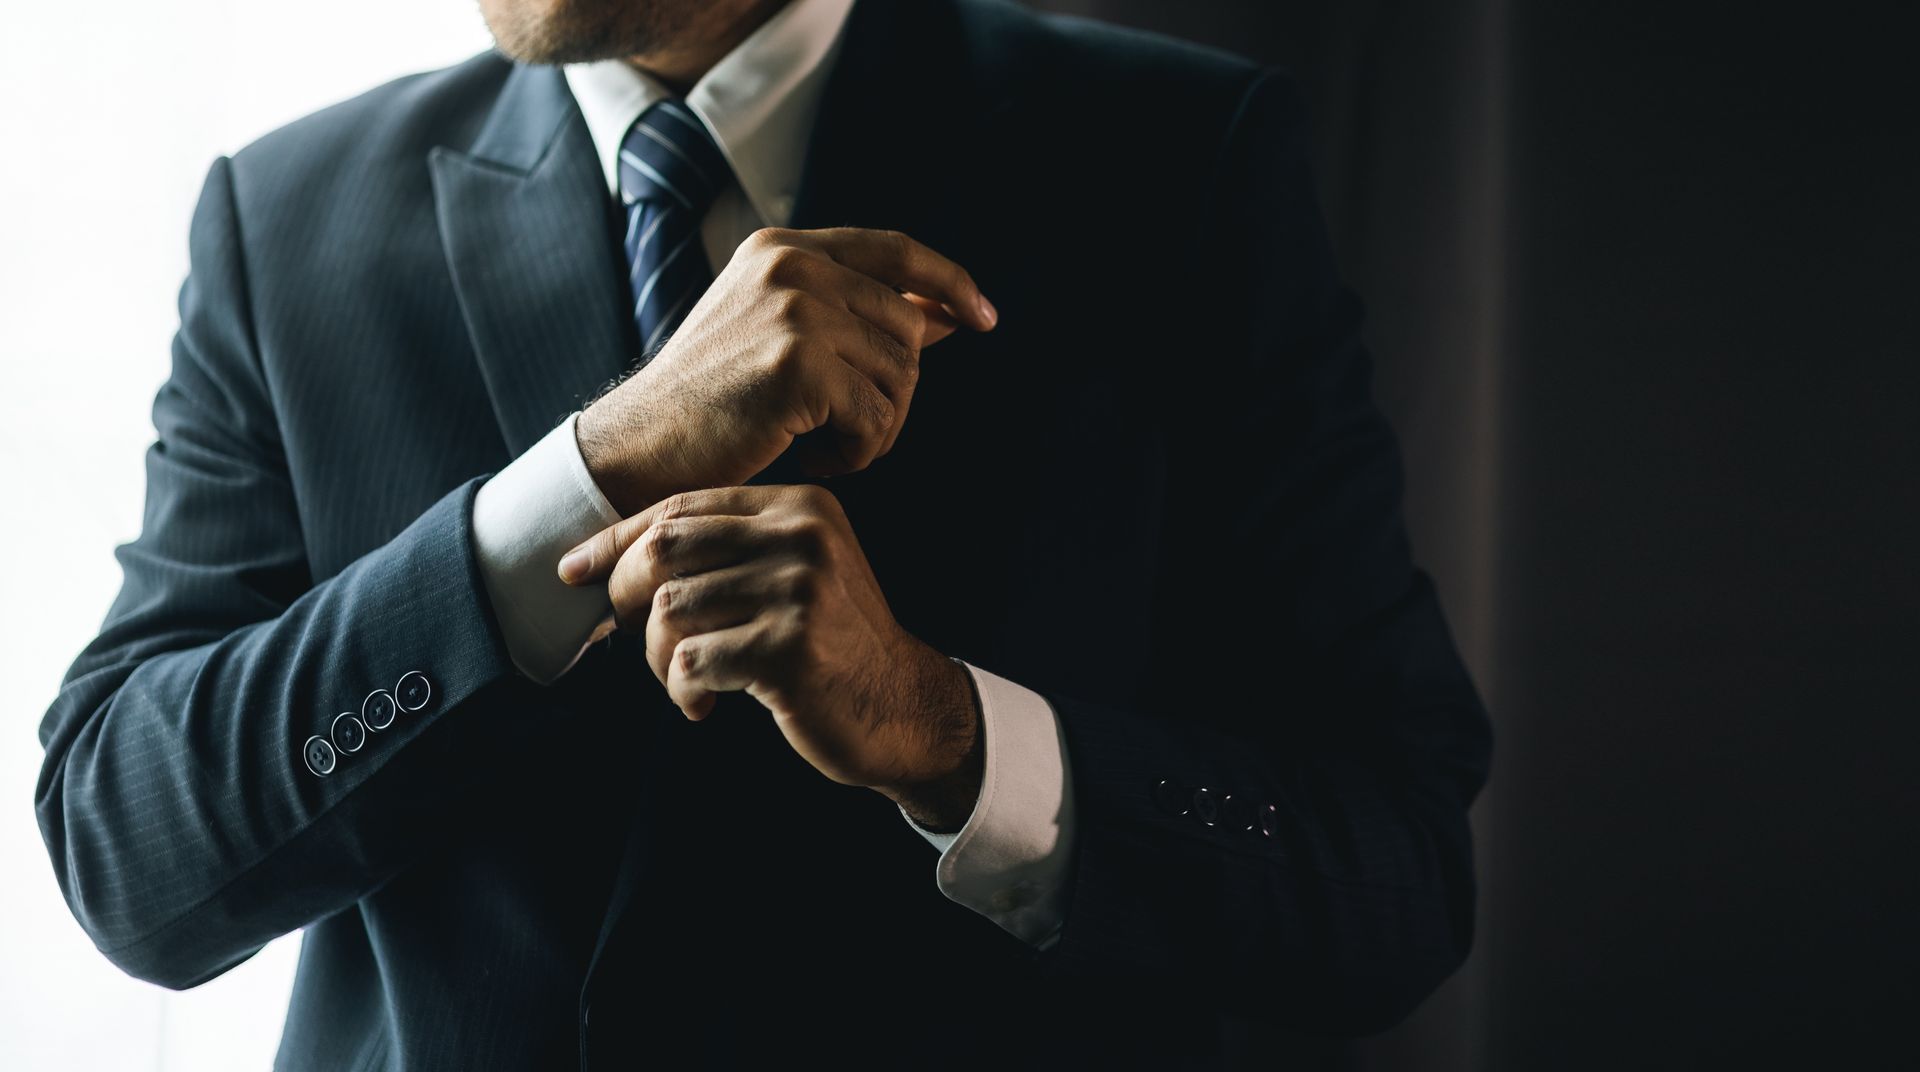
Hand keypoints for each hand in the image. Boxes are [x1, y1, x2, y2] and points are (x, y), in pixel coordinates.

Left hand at [557, 484, 984, 825]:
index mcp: (800, 507)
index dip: (617, 539)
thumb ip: (726, 552)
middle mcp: (803, 537)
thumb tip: (606, 559)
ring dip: (661, 658)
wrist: (901, 707)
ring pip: (671, 610)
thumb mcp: (793, 574)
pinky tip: (705, 703)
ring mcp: (800, 591)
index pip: (682, 508)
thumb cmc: (830, 645)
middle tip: (641, 638)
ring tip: (686, 681)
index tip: (573, 569)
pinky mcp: (790, 648)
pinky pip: (693, 661)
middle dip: (630, 598)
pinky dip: (683, 690)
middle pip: (666, 550)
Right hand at [577, 226, 997, 514]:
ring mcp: (796, 310)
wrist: (638, 449)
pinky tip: (811, 459)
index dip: (948, 282)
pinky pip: (878, 418)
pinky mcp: (800, 365)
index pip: (896, 250)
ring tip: (820, 445)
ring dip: (875, 428)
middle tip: (845, 432)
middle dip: (894, 391)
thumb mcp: (782, 338)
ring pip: (901, 377)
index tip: (984, 317)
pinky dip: (858, 453)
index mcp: (784, 248)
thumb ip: (857, 317)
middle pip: (908, 330)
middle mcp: (792, 266)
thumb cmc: (710, 407)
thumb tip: (950, 316)